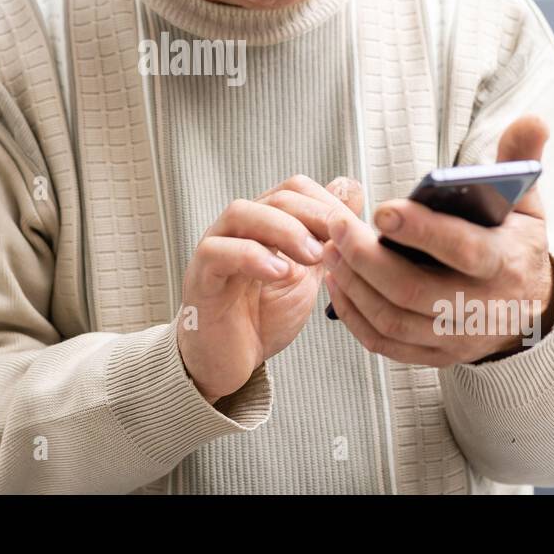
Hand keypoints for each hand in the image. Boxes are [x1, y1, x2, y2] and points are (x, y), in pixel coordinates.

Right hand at [178, 175, 363, 403]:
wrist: (230, 364)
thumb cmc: (263, 318)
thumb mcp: (308, 274)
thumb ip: (326, 235)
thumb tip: (352, 190)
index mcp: (265, 225)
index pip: (295, 190)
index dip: (328, 204)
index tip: (351, 231)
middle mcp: (238, 229)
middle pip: (276, 198)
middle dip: (315, 216)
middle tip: (337, 242)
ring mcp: (216, 248)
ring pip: (242, 213)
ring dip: (285, 229)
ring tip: (311, 257)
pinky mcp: (201, 276)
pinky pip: (218, 251)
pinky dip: (252, 256)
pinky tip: (279, 272)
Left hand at [322, 115, 553, 365]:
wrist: (530, 311)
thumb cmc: (515, 245)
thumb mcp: (528, 203)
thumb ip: (519, 159)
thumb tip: (530, 120)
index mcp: (505, 263)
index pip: (462, 249)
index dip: (421, 231)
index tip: (382, 210)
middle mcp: (480, 306)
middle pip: (413, 290)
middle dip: (366, 258)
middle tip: (335, 226)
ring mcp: (457, 337)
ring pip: (393, 319)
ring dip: (353, 286)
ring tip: (328, 250)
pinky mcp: (435, 356)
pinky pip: (386, 344)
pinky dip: (355, 317)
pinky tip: (338, 285)